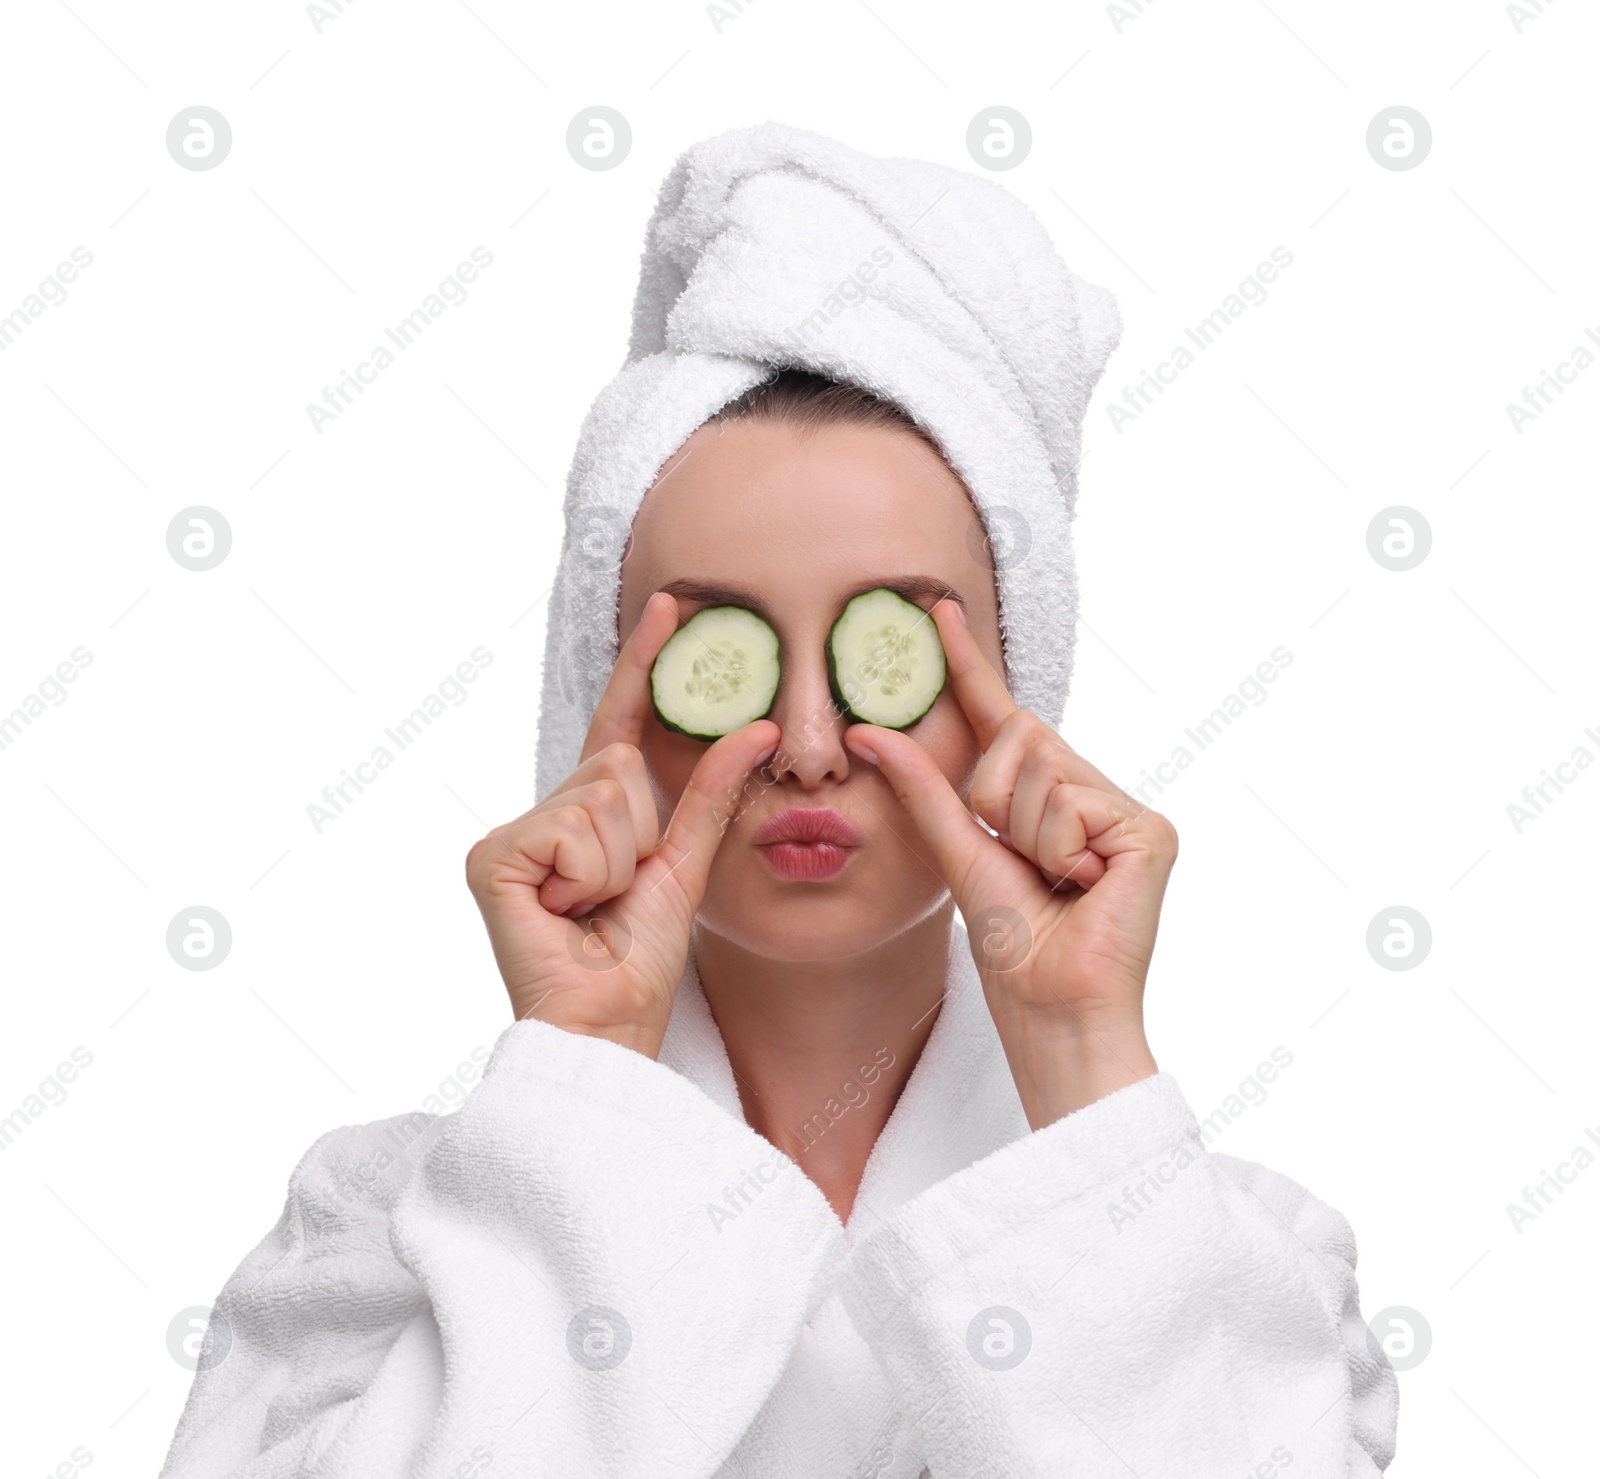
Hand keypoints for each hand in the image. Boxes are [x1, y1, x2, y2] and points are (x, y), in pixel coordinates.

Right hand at [465, 591, 778, 1057]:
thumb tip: (754, 725)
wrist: (608, 1023)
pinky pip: (577, 826)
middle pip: (619, 764)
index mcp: (586, 814)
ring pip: (604, 793)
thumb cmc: (638, 957)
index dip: (645, 667)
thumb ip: (712, 793)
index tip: (673, 604)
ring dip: (620, 860)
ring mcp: (510, 834)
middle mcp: (541, 814)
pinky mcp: (493, 857)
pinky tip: (567, 912)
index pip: (622, 725)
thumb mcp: (686, 864)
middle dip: (642, 832)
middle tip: (617, 895)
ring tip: (594, 910)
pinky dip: (591, 873)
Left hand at [842, 599, 1175, 1126]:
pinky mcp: (1150, 830)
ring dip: (1023, 832)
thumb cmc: (1010, 944)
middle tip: (1020, 863)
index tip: (936, 612)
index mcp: (1044, 797)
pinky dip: (1057, 850)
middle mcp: (1089, 792)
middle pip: (1017, 735)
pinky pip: (1071, 802)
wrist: (1051, 1007)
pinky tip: (1083, 889)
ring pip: (1039, 766)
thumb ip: (922, 787)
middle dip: (993, 798)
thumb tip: (867, 730)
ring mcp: (1123, 810)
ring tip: (1054, 885)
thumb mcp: (956, 850)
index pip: (1002, 718)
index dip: (970, 667)